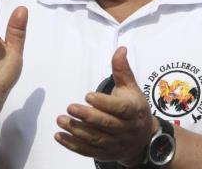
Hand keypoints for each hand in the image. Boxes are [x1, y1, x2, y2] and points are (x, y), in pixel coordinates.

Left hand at [55, 47, 156, 166]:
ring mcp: (115, 144)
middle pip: (106, 124)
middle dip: (87, 116)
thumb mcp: (131, 89)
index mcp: (133, 111)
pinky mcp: (105, 154)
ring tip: (61, 120)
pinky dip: (72, 145)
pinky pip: (87, 151)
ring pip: (95, 139)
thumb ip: (122, 70)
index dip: (104, 103)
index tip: (88, 96)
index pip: (120, 108)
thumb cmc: (134, 108)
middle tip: (70, 107)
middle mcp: (125, 129)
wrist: (142, 139)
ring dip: (76, 130)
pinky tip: (59, 136)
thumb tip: (120, 49)